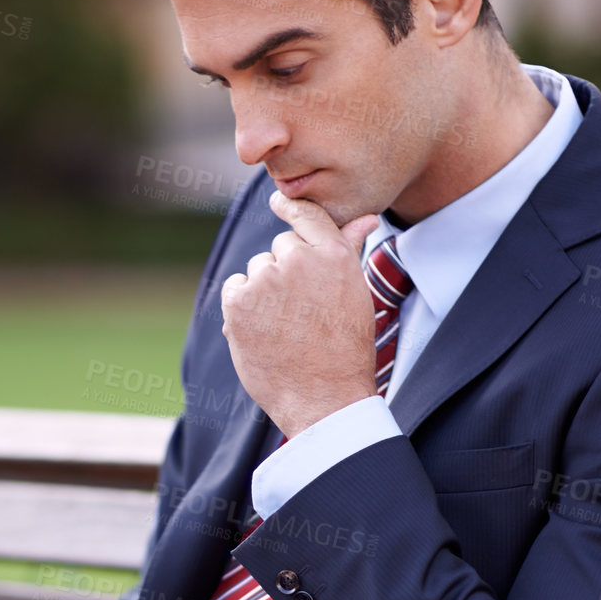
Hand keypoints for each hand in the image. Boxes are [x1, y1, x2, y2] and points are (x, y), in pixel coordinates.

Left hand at [220, 190, 379, 439]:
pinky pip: (234, 288)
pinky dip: (242, 306)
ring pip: (256, 269)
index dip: (290, 207)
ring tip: (284, 326)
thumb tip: (365, 217)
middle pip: (280, 247)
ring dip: (263, 290)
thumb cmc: (345, 347)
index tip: (279, 203)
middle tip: (301, 309)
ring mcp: (265, 279)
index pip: (307, 215)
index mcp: (333, 255)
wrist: (324, 396)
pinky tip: (263, 330)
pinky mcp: (238, 301)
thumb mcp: (354, 293)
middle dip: (285, 270)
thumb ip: (349, 249)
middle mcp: (298, 260)